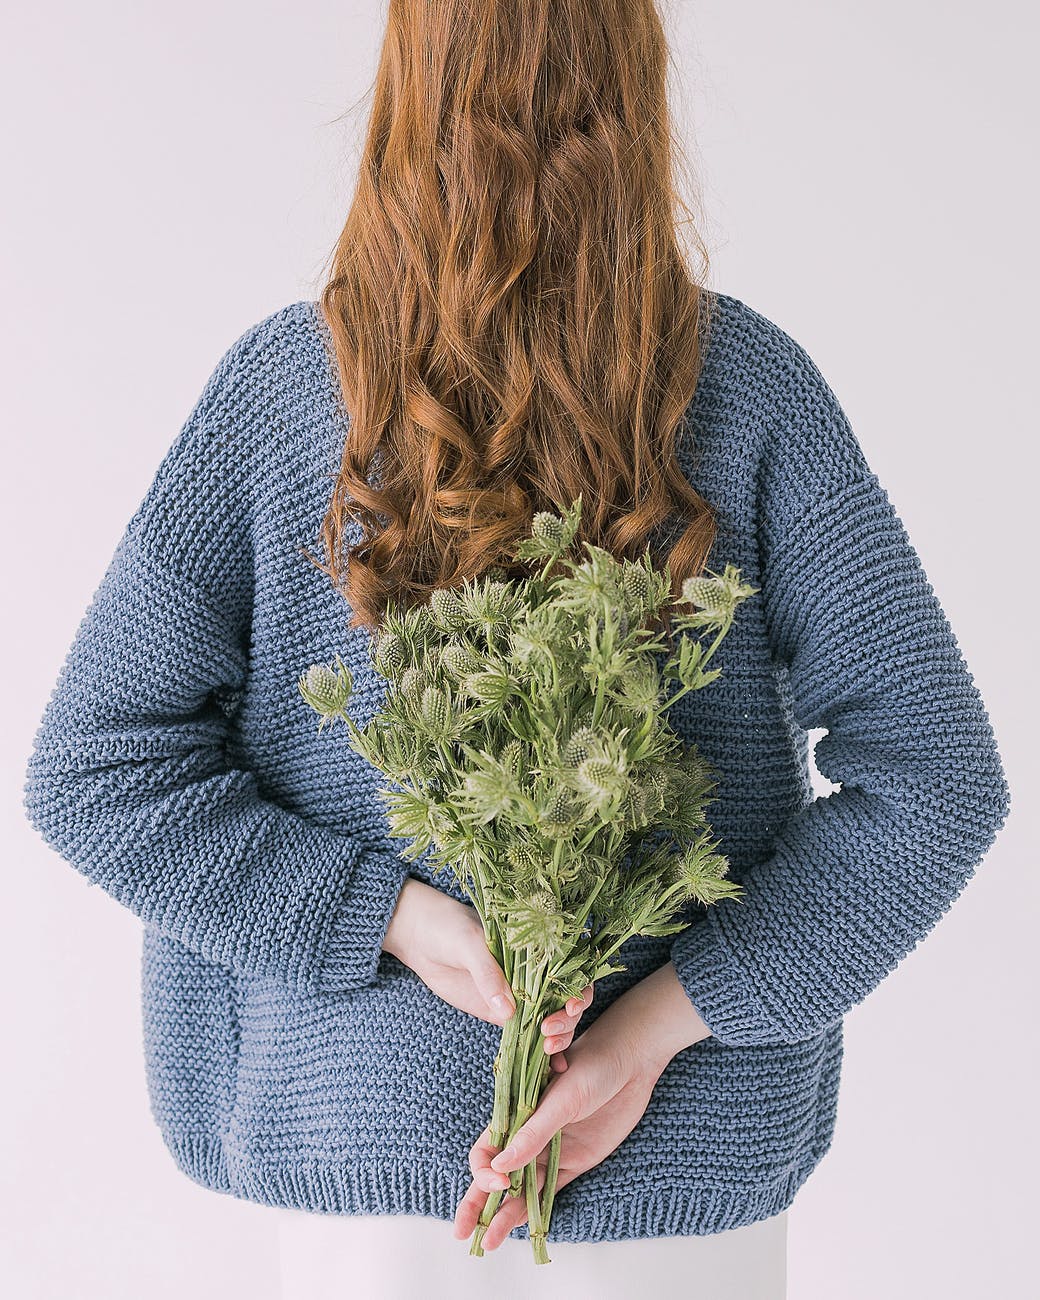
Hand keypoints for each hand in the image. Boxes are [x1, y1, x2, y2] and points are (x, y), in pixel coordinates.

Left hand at [382, 878, 592, 1051]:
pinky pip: (525, 1033)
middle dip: (567, 1019)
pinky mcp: (500, 1013)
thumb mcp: (469, 943)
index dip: (577, 988)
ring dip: (559, 1037)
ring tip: (549, 1049)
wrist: (420, 938)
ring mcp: (518, 995)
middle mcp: (533, 973)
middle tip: (549, 1031)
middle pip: (565, 999)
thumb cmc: (449, 928)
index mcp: (535, 947)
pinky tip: (551, 1068)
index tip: (570, 1005)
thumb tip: (507, 1012)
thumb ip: (488, 974)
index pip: (570, 968)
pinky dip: (540, 1051)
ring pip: (550, 1019)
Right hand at [452, 994, 665, 1247]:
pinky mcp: (574, 1162)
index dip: (485, 1169)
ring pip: (521, 1189)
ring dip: (504, 1214)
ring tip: (487, 1244)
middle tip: (461, 1231)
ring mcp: (552, 1150)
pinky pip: (549, 1191)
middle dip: (478, 1202)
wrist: (631, 1063)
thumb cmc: (592, 1067)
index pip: (487, 1147)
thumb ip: (533, 1132)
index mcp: (518, 1111)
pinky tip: (518, 1228)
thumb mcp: (561, 1098)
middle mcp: (530, 1134)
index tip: (498, 1181)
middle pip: (497, 1174)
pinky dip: (533, 1210)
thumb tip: (501, 1166)